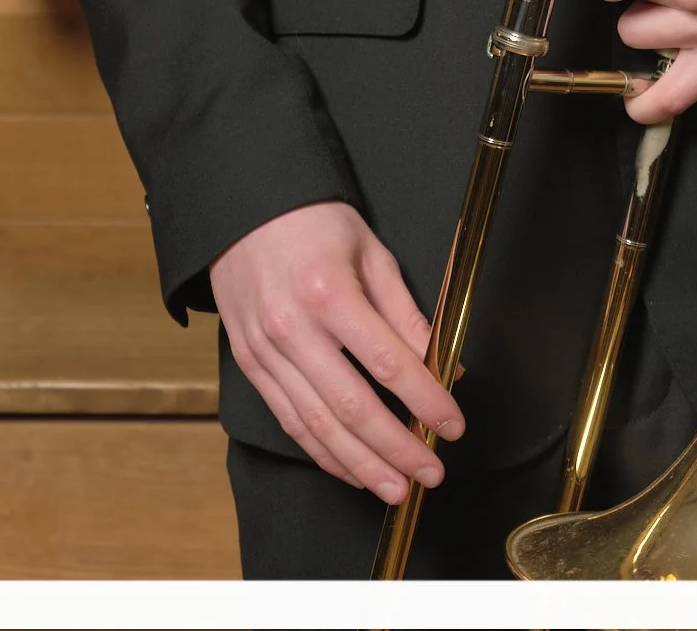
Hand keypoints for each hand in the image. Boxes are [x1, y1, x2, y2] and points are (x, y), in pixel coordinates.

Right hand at [209, 200, 463, 500]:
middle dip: (396, 449)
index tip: (453, 424)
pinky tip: (350, 469)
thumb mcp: (370, 252)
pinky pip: (289, 420)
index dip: (425, 400)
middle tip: (430, 473)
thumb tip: (441, 362)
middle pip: (352, 406)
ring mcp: (266, 352)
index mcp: (328, 293)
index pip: (387, 361)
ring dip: (360, 465)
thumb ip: (404, 311)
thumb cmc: (313, 222)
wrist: (242, 208)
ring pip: (317, 426)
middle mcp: (293, 329)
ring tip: (395, 488)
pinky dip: (322, 452)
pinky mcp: (250, 365)